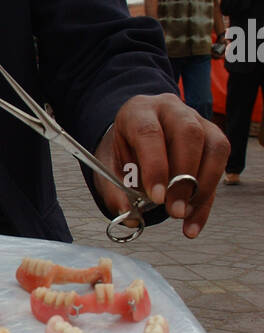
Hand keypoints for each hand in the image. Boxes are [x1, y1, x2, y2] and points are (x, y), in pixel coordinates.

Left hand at [91, 94, 228, 238]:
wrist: (138, 140)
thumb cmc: (127, 153)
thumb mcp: (112, 169)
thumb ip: (117, 191)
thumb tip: (129, 217)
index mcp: (139, 111)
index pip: (149, 133)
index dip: (156, 166)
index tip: (158, 197)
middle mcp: (171, 109)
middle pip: (188, 134)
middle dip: (184, 177)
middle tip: (174, 210)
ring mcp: (198, 119)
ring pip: (214, 146)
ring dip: (202, 187)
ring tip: (183, 214)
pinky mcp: (214, 136)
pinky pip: (220, 165)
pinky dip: (207, 199)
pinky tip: (193, 222)